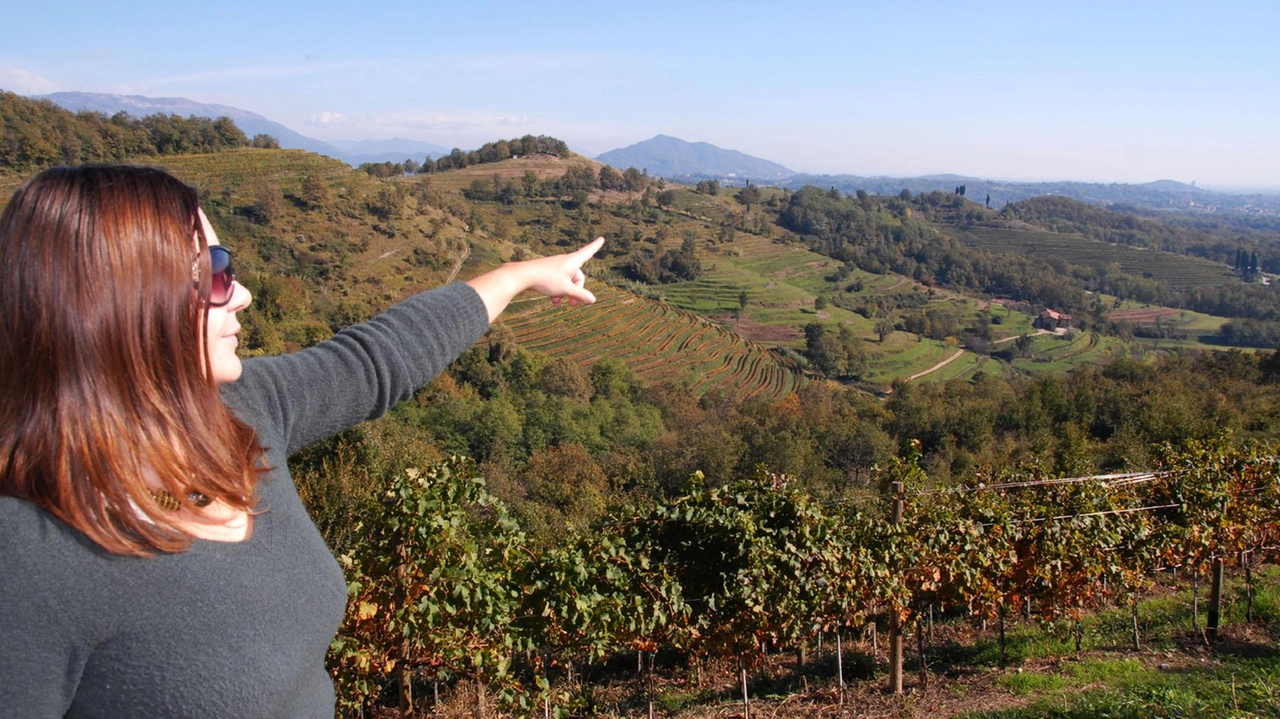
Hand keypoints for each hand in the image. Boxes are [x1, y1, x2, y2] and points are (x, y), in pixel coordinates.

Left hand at [466, 237, 604, 322]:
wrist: (522, 275)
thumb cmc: (545, 279)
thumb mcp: (565, 289)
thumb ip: (580, 295)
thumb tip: (593, 300)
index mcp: (572, 261)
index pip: (588, 252)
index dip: (595, 246)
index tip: (602, 238)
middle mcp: (565, 262)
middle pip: (578, 277)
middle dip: (576, 291)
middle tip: (572, 304)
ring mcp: (556, 267)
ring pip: (567, 282)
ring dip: (565, 294)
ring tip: (558, 303)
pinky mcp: (547, 272)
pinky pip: (558, 282)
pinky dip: (558, 291)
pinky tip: (552, 301)